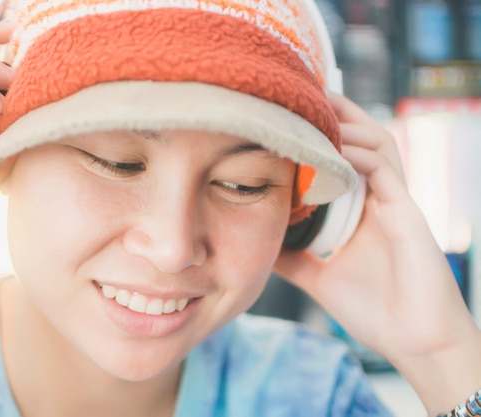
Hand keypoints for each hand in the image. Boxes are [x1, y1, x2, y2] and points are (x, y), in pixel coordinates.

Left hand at [273, 92, 480, 412]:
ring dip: (345, 125)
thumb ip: (291, 256)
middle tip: (301, 91)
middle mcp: (379, 198)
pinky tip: (331, 147)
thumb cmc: (374, 310)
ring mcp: (396, 203)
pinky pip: (384, 171)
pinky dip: (358, 154)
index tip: (288, 114)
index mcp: (361, 209)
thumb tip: (255, 239)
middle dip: (335, 112)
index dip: (321, 132)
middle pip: (362, 138)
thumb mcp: (317, 276)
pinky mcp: (407, 214)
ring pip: (377, 143)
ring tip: (312, 108)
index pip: (343, 156)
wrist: (416, 343)